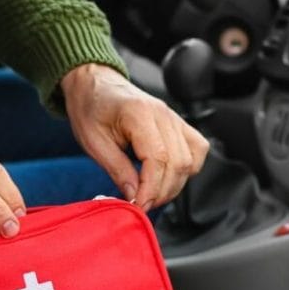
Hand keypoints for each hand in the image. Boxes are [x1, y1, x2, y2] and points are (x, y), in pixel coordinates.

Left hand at [61, 63, 209, 210]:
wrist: (95, 85)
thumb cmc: (91, 109)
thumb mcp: (93, 142)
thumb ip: (117, 169)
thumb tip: (135, 196)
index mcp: (138, 113)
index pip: (158, 158)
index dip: (151, 188)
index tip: (139, 205)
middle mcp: (163, 113)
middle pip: (178, 162)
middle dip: (162, 191)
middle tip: (142, 203)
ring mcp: (174, 117)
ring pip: (191, 159)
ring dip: (175, 184)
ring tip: (152, 193)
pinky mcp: (179, 123)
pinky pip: (197, 149)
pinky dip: (187, 169)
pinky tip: (167, 177)